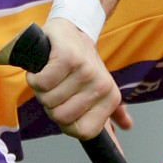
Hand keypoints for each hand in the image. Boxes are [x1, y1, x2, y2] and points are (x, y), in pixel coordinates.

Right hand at [27, 16, 133, 138]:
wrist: (72, 30)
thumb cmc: (81, 65)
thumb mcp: (99, 91)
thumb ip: (112, 115)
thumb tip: (126, 128)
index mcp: (111, 98)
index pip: (83, 132)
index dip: (66, 123)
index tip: (66, 104)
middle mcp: (102, 86)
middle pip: (61, 117)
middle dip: (51, 104)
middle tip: (58, 86)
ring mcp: (86, 71)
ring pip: (49, 100)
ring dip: (42, 89)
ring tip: (51, 75)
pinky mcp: (67, 58)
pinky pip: (42, 83)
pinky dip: (35, 77)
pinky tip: (42, 68)